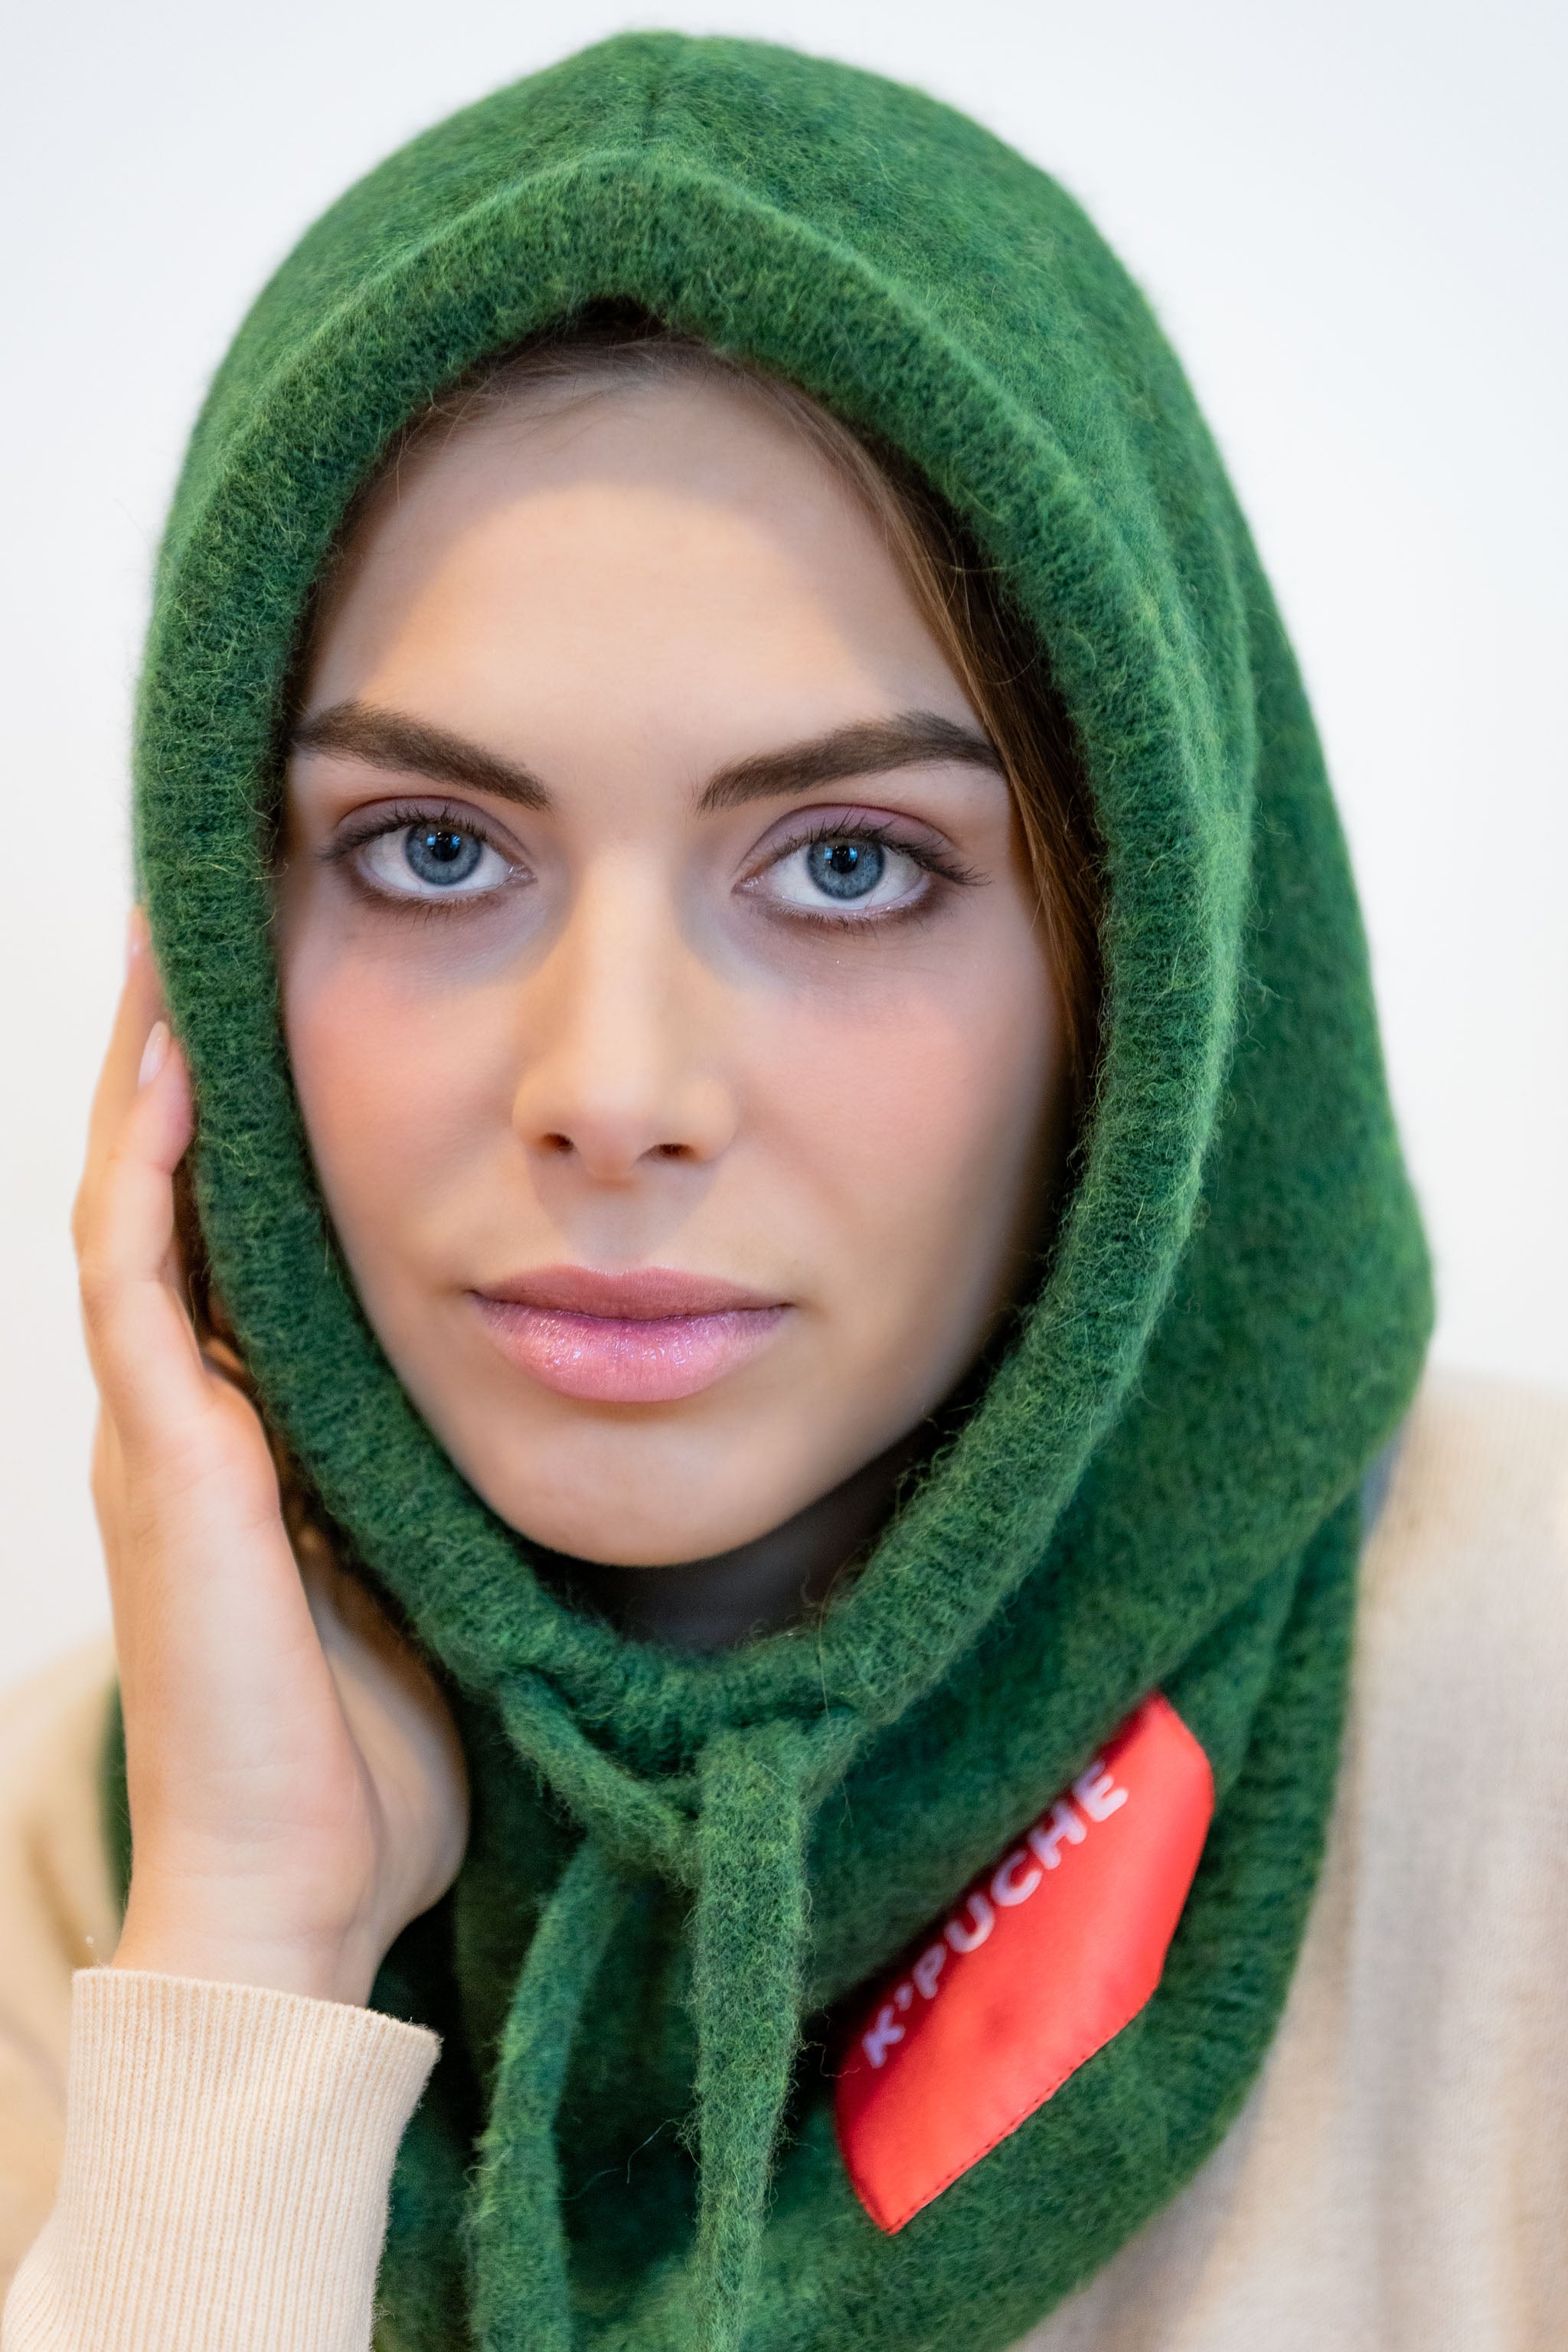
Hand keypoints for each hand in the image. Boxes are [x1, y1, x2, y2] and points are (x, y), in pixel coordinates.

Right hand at [75, 912, 468, 2005]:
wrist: (302, 1884)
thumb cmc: (371, 1744)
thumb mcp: (414, 1562)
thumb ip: (426, 1469)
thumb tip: (523, 1389)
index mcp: (241, 1429)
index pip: (225, 1235)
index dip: (234, 1116)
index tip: (269, 997)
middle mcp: (179, 1408)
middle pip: (164, 1189)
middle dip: (178, 1054)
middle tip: (200, 916)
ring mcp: (156, 1428)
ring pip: (134, 1204)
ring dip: (150, 1073)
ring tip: (173, 940)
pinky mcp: (164, 1459)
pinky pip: (140, 1278)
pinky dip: (154, 1169)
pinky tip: (179, 1068)